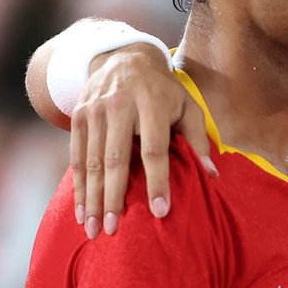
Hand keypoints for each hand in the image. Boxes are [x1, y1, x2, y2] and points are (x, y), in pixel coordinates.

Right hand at [70, 44, 214, 237]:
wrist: (123, 57)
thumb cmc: (164, 91)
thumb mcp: (188, 106)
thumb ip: (198, 139)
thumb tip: (212, 175)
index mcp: (151, 105)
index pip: (153, 149)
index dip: (157, 181)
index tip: (160, 212)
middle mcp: (119, 106)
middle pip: (115, 159)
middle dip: (113, 197)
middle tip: (113, 230)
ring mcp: (94, 111)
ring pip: (90, 161)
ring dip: (91, 198)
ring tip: (94, 229)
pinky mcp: (78, 116)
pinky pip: (76, 156)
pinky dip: (78, 186)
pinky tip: (81, 210)